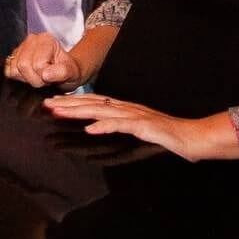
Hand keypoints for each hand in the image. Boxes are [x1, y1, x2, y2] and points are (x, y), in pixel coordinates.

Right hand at [4, 31, 82, 88]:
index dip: (45, 77)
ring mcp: (20, 47)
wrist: (64, 69)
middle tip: (45, 79)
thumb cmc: (68, 70)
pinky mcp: (13, 56)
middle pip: (23, 65)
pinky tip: (29, 74)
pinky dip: (18, 77)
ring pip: (14, 69)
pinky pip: (8, 71)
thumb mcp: (72, 72)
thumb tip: (45, 74)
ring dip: (27, 79)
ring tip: (38, 75)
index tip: (52, 77)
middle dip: (35, 79)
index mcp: (46, 40)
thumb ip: (62, 72)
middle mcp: (31, 40)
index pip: (38, 64)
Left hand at [41, 93, 232, 162]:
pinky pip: (121, 125)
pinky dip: (105, 126)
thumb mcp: (137, 128)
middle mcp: (126, 108)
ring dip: (79, 111)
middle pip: (92, 103)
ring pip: (101, 111)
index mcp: (123, 108)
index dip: (72, 102)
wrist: (191, 137)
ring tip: (60, 112)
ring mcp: (134, 116)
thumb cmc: (165, 135)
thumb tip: (96, 126)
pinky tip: (90, 128)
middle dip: (68, 103)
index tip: (52, 103)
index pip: (93, 102)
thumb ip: (118, 125)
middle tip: (46, 103)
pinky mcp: (143, 126)